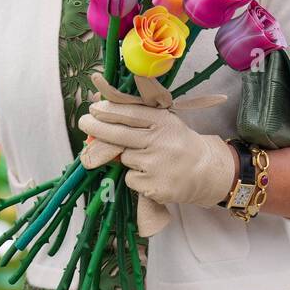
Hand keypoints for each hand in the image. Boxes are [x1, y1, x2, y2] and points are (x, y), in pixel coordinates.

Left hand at [79, 73, 231, 235]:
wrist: (205, 170)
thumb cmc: (178, 143)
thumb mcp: (165, 122)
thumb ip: (140, 115)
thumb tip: (102, 104)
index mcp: (162, 121)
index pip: (130, 113)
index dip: (108, 110)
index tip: (93, 108)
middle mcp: (159, 140)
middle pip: (119, 134)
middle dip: (97, 127)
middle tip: (83, 122)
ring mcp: (156, 164)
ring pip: (124, 158)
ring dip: (128, 158)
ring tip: (148, 159)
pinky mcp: (153, 185)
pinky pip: (130, 178)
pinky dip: (136, 177)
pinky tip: (152, 174)